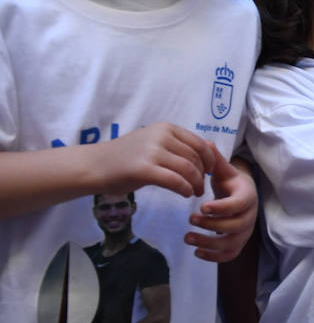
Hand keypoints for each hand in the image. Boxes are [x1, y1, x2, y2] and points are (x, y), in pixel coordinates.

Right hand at [93, 122, 216, 199]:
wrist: (94, 165)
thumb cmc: (125, 157)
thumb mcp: (152, 142)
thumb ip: (174, 145)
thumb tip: (202, 154)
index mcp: (165, 128)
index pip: (199, 143)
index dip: (210, 159)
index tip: (210, 171)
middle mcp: (161, 136)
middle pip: (195, 158)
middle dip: (203, 174)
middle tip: (202, 186)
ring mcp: (152, 152)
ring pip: (188, 169)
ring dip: (197, 184)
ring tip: (196, 192)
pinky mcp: (144, 169)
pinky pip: (175, 181)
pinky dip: (185, 189)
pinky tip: (186, 194)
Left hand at [185, 150, 257, 261]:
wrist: (242, 196)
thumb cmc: (231, 183)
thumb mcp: (225, 170)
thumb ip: (216, 160)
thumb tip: (206, 142)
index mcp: (247, 196)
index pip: (238, 205)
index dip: (222, 208)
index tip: (202, 207)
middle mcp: (249, 216)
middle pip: (234, 226)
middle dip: (211, 225)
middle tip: (190, 219)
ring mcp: (245, 232)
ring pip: (231, 243)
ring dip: (209, 242)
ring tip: (187, 237)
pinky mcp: (238, 243)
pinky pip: (229, 255)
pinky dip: (214, 257)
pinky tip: (196, 252)